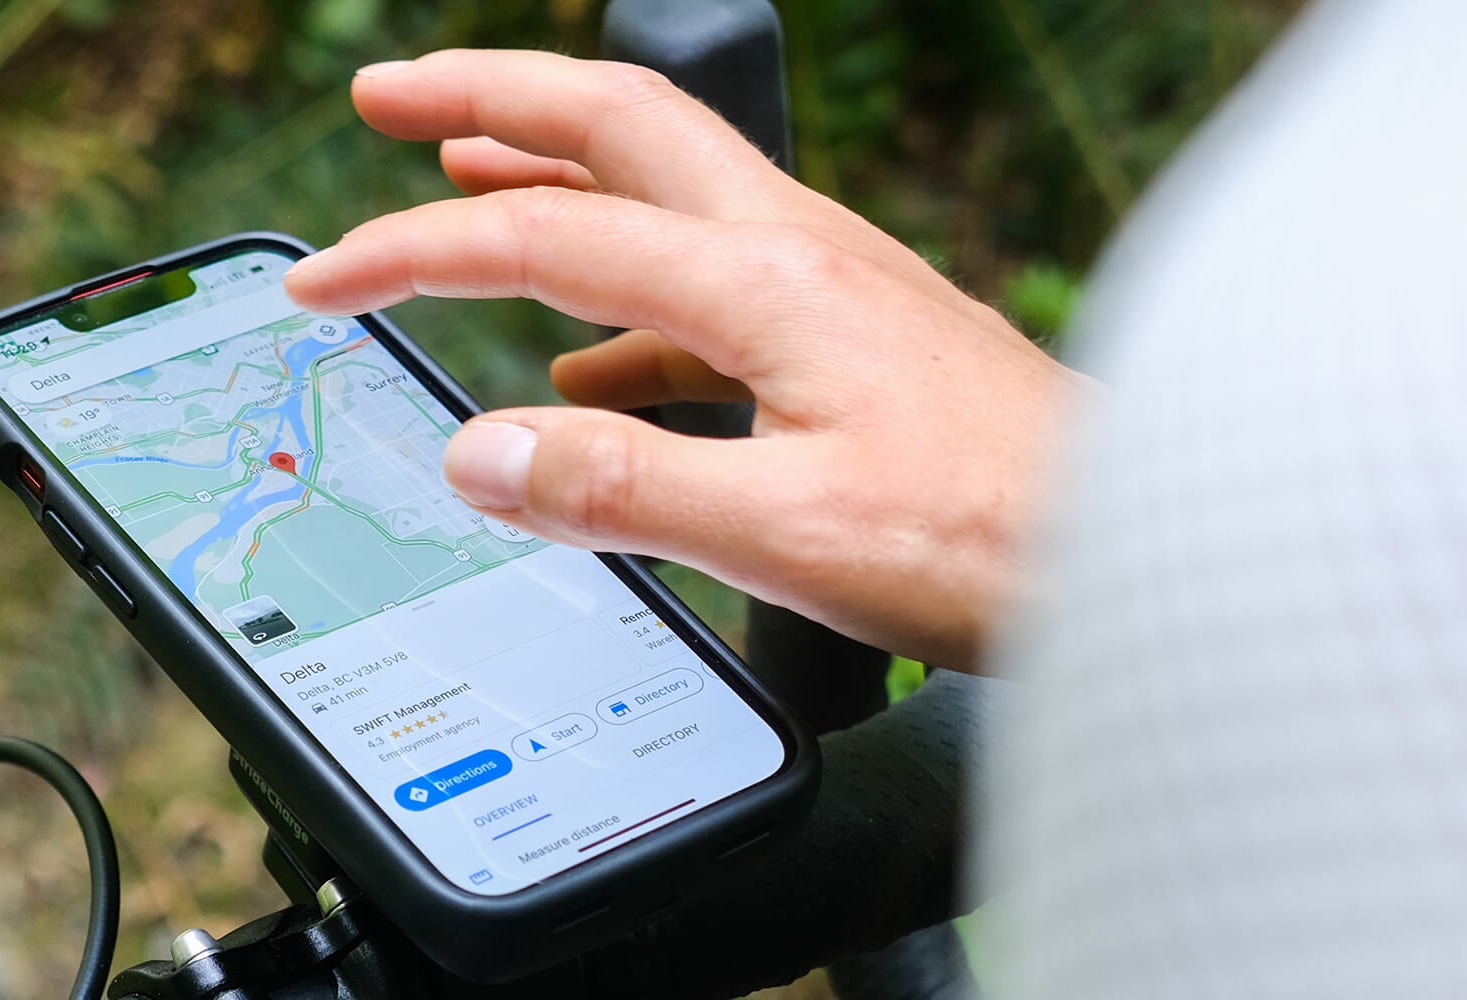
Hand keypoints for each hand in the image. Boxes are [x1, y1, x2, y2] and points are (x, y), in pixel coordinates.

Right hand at [284, 50, 1078, 668]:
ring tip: (463, 180)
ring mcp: (834, 282)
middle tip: (386, 95)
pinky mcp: (858, 336)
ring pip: (664, 188)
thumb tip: (480, 452)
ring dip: (552, 175)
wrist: (1146, 548)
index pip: (546, 233)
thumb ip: (624, 491)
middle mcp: (800, 249)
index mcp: (765, 280)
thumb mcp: (792, 535)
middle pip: (617, 122)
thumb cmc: (998, 542)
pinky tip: (585, 367)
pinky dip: (620, 300)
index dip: (411, 250)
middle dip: (488, 97)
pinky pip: (707, 286)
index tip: (320, 279)